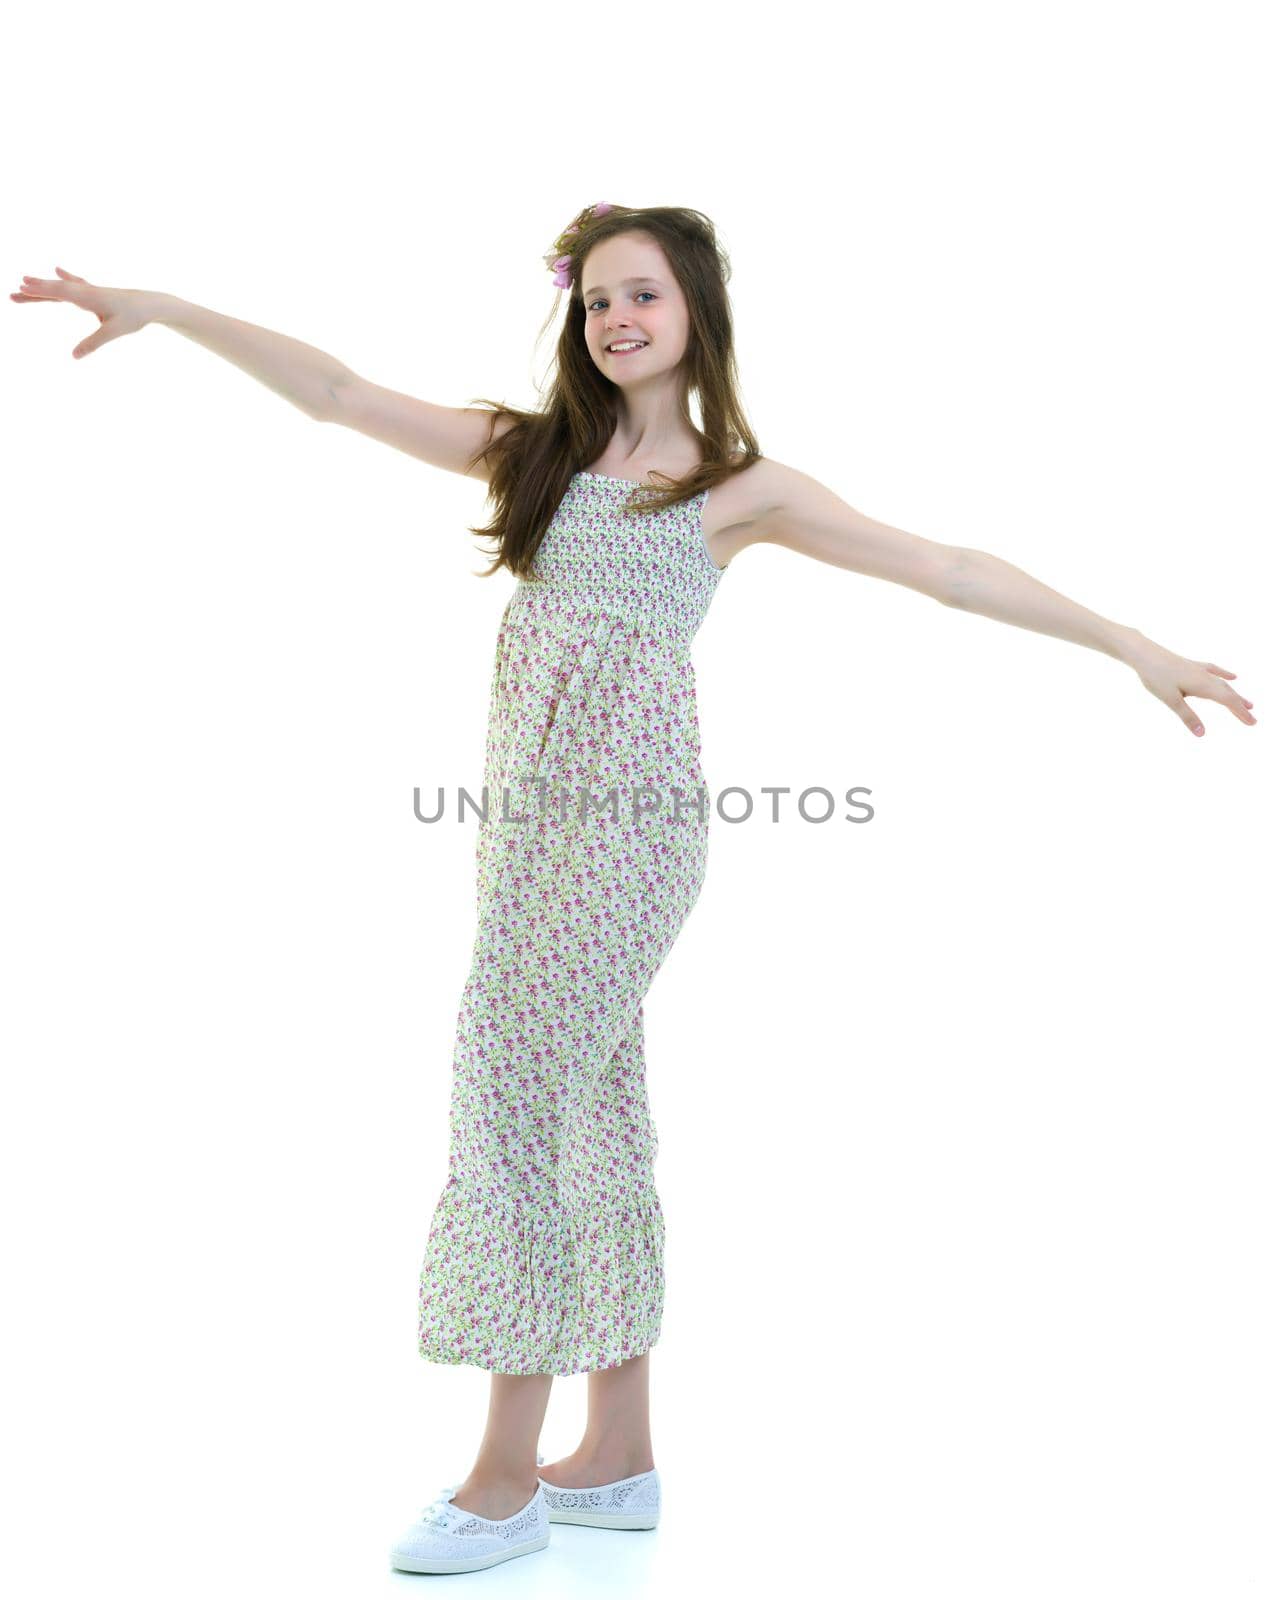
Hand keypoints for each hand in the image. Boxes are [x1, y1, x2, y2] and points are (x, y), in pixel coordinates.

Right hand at [11, 267, 154, 358]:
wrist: (151, 304)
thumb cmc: (134, 317)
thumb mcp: (113, 332)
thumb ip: (93, 343)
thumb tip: (74, 356)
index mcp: (87, 297)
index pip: (58, 293)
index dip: (40, 291)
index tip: (21, 288)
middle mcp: (86, 291)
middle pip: (54, 289)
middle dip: (33, 291)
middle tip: (12, 294)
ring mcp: (90, 290)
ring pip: (62, 287)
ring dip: (44, 286)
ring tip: (24, 283)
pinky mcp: (96, 293)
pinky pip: (76, 284)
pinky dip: (65, 278)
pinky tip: (58, 269)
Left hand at [1121, 630, 1255, 736]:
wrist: (1144, 653)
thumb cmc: (1156, 676)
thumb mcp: (1171, 700)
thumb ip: (1187, 716)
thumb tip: (1202, 734)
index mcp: (1202, 685)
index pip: (1227, 701)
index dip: (1240, 712)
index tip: (1252, 722)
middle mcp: (1204, 676)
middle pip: (1228, 693)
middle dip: (1240, 706)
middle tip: (1253, 719)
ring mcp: (1198, 669)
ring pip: (1222, 683)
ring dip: (1235, 694)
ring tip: (1247, 703)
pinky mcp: (1191, 664)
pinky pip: (1213, 670)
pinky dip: (1224, 675)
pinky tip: (1233, 676)